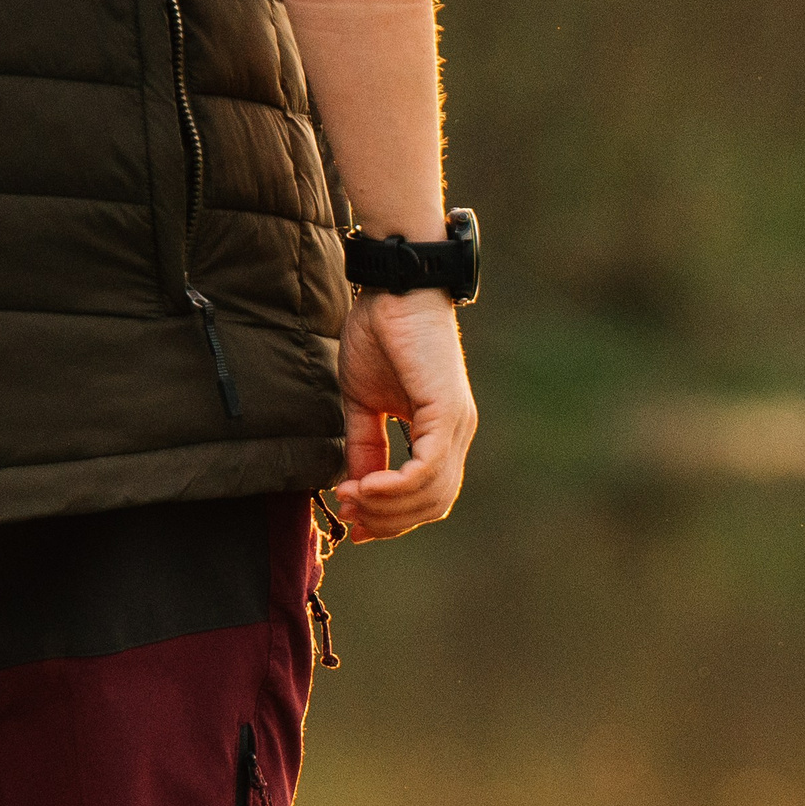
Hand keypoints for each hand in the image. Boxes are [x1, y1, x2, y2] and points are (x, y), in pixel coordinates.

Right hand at [332, 289, 476, 542]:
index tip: (353, 520)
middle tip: (348, 511)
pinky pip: (427, 470)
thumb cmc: (378, 332)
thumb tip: (356, 488)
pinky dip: (396, 487)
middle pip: (432, 505)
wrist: (392, 285)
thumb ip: (364, 446)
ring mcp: (456, 424)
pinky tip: (367, 486)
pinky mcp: (447, 412)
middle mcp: (456, 433)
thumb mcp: (363, 402)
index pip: (426, 496)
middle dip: (388, 519)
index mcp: (440, 432)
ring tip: (353, 496)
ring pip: (431, 495)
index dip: (391, 518)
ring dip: (388, 507)